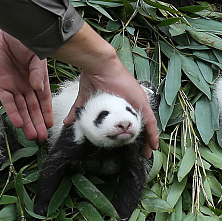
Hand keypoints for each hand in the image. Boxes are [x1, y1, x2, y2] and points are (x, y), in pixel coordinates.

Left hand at [0, 0, 51, 139]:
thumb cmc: (21, 39)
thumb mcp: (36, 54)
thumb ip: (38, 71)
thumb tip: (40, 89)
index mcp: (36, 78)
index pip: (44, 99)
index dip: (47, 113)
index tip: (52, 126)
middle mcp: (25, 85)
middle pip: (32, 108)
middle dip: (38, 123)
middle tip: (42, 139)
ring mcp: (13, 86)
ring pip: (21, 109)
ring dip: (26, 123)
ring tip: (32, 136)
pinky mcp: (0, 84)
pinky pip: (7, 102)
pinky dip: (12, 113)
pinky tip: (18, 123)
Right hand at [53, 25, 159, 157]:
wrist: (98, 66)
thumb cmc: (92, 78)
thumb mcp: (85, 100)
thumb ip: (78, 111)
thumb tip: (68, 122)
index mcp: (119, 104)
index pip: (127, 123)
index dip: (127, 136)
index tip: (126, 147)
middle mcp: (130, 104)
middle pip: (138, 126)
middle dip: (139, 141)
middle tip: (140, 154)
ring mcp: (136, 102)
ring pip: (146, 125)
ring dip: (147, 140)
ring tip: (147, 153)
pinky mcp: (141, 101)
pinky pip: (150, 121)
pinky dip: (152, 133)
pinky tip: (153, 145)